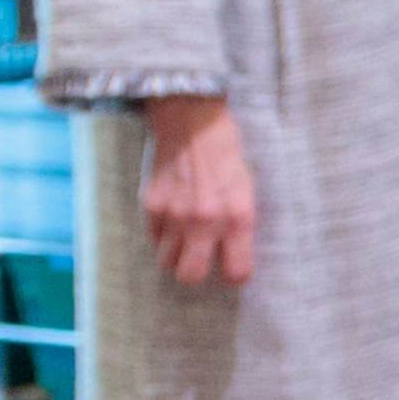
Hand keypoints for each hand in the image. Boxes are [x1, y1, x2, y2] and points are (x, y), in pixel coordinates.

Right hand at [136, 92, 254, 285]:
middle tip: (201, 262)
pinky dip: (162, 234)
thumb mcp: (248, 190)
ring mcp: (174, 214)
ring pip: (166, 261)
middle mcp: (205, 220)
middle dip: (196, 274)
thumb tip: (232, 255)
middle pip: (191, 275)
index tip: (233, 269)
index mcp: (238, 217)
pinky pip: (154, 237)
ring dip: (175, 256)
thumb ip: (240, 224)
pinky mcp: (151, 204)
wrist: (192, 124)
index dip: (235, 275)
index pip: (237, 271)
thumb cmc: (227, 156)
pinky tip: (173, 216)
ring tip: (185, 240)